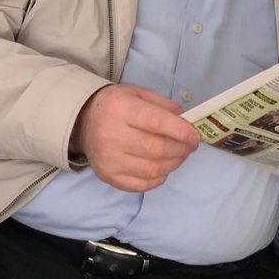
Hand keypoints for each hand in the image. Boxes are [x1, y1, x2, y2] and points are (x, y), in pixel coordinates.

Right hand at [71, 84, 199, 191]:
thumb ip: (163, 105)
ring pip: (152, 169)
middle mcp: (113, 135)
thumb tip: (185, 121)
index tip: (195, 137)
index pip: (157, 123)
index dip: (181, 132)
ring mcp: (109, 159)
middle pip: (157, 149)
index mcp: (122, 109)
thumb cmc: (116, 105)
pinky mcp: (108, 176)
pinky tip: (163, 168)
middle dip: (181, 149)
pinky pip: (141, 184)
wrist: (83, 121)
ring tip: (179, 156)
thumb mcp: (137, 94)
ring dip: (173, 164)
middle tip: (190, 147)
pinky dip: (158, 178)